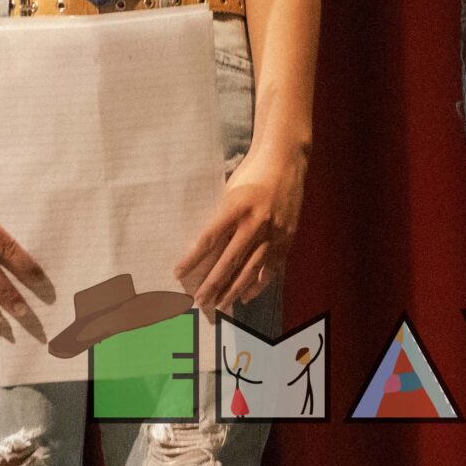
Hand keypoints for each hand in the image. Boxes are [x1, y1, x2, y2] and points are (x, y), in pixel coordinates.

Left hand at [176, 140, 307, 314]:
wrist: (286, 160)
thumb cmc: (252, 172)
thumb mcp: (230, 190)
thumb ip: (223, 217)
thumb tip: (206, 246)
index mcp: (236, 206)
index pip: (209, 238)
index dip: (192, 259)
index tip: (177, 274)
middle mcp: (255, 222)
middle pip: (229, 261)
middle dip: (212, 284)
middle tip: (199, 302)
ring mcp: (273, 232)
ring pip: (250, 269)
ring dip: (233, 290)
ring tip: (219, 305)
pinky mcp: (287, 238)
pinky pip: (271, 267)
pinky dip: (259, 283)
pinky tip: (247, 295)